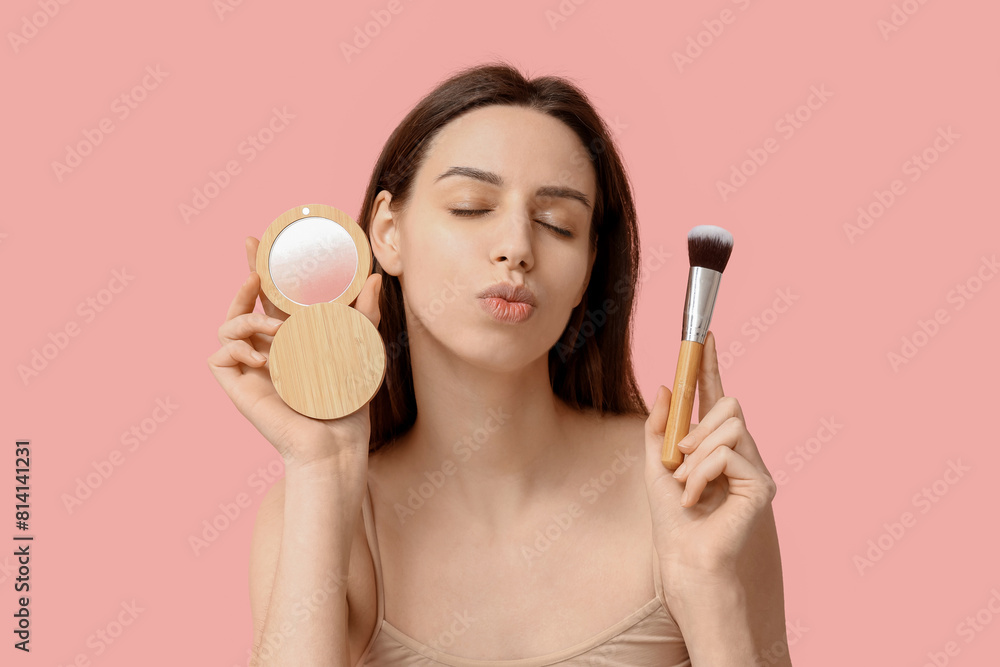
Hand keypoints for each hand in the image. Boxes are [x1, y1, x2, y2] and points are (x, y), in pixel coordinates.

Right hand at [207, 236, 383, 470]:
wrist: (336, 440)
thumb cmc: (348, 401)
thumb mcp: (360, 349)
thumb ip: (365, 313)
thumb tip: (375, 278)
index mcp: (292, 337)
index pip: (271, 295)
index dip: (261, 267)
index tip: (259, 240)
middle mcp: (267, 347)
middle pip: (244, 302)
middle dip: (245, 276)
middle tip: (254, 261)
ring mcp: (250, 366)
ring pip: (228, 325)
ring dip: (246, 316)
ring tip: (274, 326)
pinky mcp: (238, 385)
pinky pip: (220, 354)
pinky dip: (238, 348)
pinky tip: (264, 357)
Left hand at [643, 331, 776, 579]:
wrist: (684, 558)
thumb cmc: (671, 518)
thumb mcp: (655, 463)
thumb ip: (659, 426)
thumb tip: (664, 386)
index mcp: (716, 444)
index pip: (717, 395)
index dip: (710, 365)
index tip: (704, 336)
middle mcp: (741, 451)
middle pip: (729, 406)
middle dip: (697, 427)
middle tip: (678, 458)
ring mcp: (755, 467)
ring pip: (728, 428)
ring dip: (695, 457)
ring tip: (685, 487)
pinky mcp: (762, 485)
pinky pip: (728, 455)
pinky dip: (702, 474)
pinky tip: (697, 498)